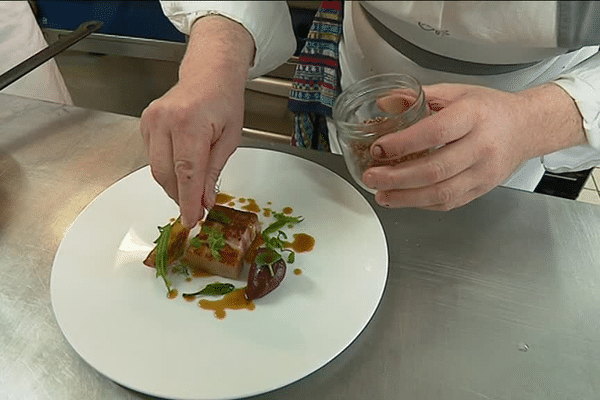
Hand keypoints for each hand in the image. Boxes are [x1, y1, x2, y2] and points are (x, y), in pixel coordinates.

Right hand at [140, 16, 253, 226]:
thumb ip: (214, 171)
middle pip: (166, 174)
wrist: (209, 74)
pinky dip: (166, 169)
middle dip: (180, 197)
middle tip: (196, 209)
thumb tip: (204, 200)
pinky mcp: (145, 123)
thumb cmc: (224, 102)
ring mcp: (151, 121)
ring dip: (173, 186)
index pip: (187, 172)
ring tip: (191, 192)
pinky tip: (181, 169)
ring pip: (156, 169)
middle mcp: (165, 120)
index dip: (188, 201)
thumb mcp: (230, 139)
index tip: (191, 220)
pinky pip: (152, 157)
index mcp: (189, 123)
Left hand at [362, 83, 586, 210]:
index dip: (403, 143)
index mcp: (473, 116)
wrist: (526, 127)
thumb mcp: (455, 92)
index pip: (434, 132)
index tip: (379, 148)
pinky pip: (449, 202)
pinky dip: (423, 203)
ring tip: (382, 195)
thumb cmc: (490, 109)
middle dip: (397, 177)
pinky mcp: (482, 189)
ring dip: (406, 198)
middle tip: (372, 176)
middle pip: (435, 169)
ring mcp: (484, 171)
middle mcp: (482, 146)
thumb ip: (419, 97)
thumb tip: (384, 103)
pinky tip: (405, 198)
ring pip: (442, 193)